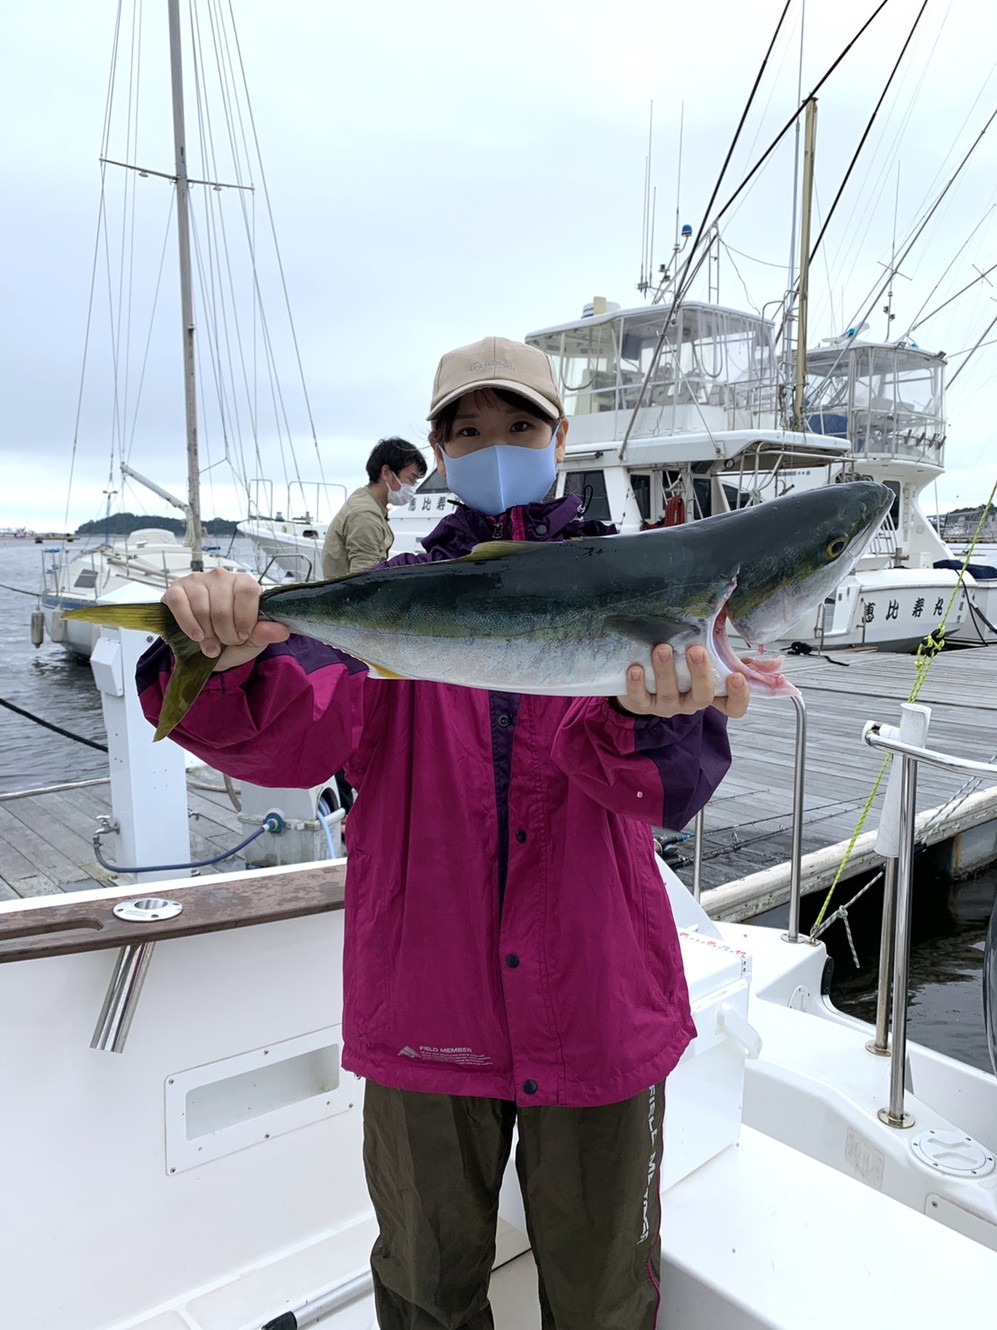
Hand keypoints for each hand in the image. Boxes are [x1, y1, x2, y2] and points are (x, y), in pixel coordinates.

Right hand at [161, 568, 289, 670]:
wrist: (207, 648)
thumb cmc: (231, 638)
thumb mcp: (253, 640)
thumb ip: (266, 633)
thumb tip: (282, 630)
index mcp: (244, 583)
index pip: (247, 592)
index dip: (245, 618)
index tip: (243, 635)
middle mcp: (221, 577)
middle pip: (222, 606)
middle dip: (225, 633)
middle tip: (226, 642)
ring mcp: (197, 581)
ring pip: (202, 608)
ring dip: (207, 633)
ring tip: (212, 645)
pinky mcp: (176, 589)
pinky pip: (179, 604)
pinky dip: (188, 624)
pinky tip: (195, 635)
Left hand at [615, 643, 749, 718]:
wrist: (641, 685)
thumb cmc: (676, 663)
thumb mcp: (696, 652)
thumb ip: (712, 635)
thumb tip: (722, 599)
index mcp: (710, 691)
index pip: (733, 705)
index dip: (739, 696)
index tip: (736, 676)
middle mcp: (691, 701)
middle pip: (702, 696)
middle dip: (700, 673)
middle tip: (696, 650)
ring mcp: (666, 706)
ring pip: (669, 695)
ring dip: (666, 672)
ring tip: (662, 649)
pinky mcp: (642, 705)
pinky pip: (639, 699)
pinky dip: (637, 685)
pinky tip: (636, 669)